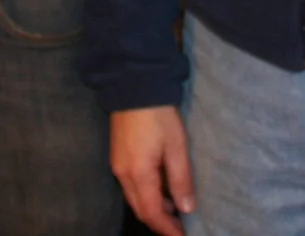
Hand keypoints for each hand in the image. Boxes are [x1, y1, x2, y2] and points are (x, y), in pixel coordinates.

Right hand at [111, 106, 195, 235]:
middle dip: (160, 222)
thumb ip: (181, 179)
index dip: (167, 229)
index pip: (152, 214)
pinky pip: (131, 185)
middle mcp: (123, 174)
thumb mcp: (176, 146)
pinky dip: (147, 194)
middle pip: (140, 209)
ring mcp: (118, 165)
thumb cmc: (158, 114)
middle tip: (181, 227)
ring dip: (154, 208)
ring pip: (135, 198)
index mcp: (138, 173)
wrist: (133, 84)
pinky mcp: (118, 156)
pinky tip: (163, 188)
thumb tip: (186, 208)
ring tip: (176, 210)